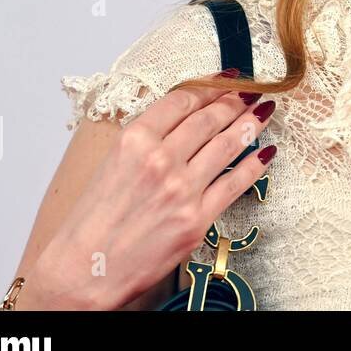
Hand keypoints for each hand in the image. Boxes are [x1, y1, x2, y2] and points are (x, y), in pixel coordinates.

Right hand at [22, 82, 276, 309]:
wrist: (84, 271)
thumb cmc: (92, 222)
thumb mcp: (111, 163)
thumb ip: (148, 140)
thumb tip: (185, 120)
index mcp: (134, 141)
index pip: (182, 100)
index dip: (211, 86)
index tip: (227, 78)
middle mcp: (160, 160)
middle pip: (210, 119)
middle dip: (235, 101)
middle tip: (251, 91)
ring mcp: (182, 190)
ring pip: (228, 145)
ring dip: (251, 123)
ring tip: (264, 111)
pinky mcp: (197, 218)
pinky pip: (236, 183)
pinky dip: (256, 164)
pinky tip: (266, 151)